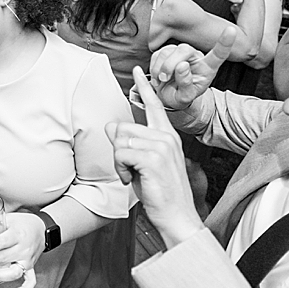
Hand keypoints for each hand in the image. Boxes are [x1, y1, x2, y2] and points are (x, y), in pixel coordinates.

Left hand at [0, 211, 42, 287]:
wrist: (43, 229)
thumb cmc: (24, 223)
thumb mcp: (10, 217)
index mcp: (19, 235)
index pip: (2, 242)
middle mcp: (24, 249)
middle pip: (3, 258)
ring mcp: (28, 260)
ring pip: (14, 272)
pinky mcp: (31, 267)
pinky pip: (30, 281)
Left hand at [105, 67, 201, 247]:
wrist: (176, 216)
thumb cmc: (160, 192)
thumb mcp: (142, 164)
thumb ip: (130, 143)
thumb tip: (111, 125)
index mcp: (167, 136)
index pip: (154, 106)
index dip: (144, 88)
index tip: (138, 71)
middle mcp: (166, 137)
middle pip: (122, 127)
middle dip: (118, 150)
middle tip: (130, 170)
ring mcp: (161, 146)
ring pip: (120, 141)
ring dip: (119, 163)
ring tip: (134, 176)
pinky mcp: (153, 158)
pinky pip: (121, 153)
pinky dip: (121, 169)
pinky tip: (133, 180)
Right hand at [148, 26, 234, 109]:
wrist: (168, 95)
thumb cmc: (181, 96)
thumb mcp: (185, 97)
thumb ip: (186, 84)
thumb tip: (182, 66)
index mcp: (207, 68)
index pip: (218, 54)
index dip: (225, 42)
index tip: (231, 31)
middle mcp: (195, 56)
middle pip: (184, 50)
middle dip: (171, 64)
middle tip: (165, 78)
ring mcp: (180, 52)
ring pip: (168, 50)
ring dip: (160, 67)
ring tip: (162, 80)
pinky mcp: (167, 52)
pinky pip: (157, 54)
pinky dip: (154, 66)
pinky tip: (158, 76)